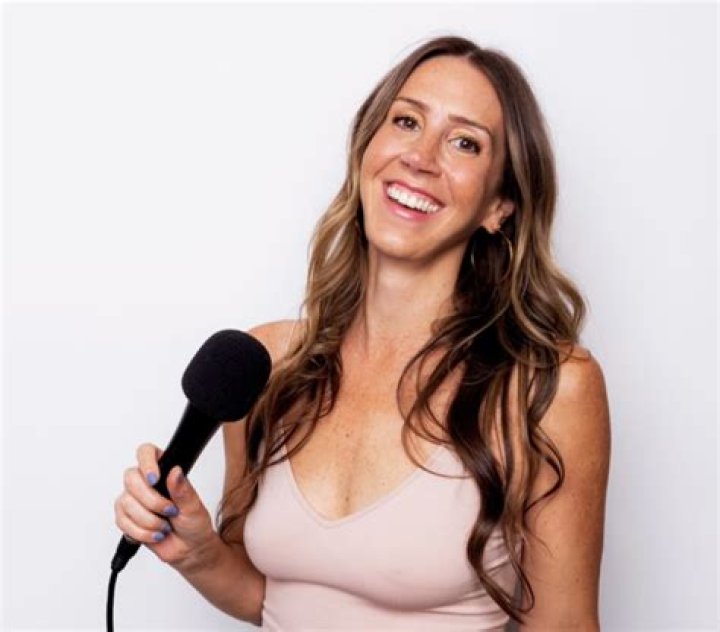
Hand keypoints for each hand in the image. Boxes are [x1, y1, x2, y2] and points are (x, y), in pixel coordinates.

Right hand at [114, 443, 216, 569]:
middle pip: (131, 478)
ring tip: (164, 527)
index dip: (146, 462)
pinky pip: (122, 521)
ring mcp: (133, 499)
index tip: (154, 479)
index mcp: (164, 470)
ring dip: (148, 520)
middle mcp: (145, 482)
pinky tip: (155, 534)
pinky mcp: (125, 517)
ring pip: (126, 502)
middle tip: (170, 511)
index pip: (146, 452)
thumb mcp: (194, 507)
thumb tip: (175, 472)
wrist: (188, 549)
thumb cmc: (194, 524)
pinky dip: (140, 532)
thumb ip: (183, 490)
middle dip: (150, 500)